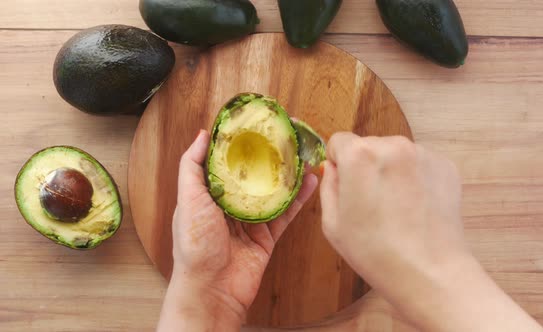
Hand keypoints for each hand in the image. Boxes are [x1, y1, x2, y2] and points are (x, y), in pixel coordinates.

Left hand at [158, 130, 317, 331]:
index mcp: (208, 194)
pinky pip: (285, 214)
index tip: (255, 125)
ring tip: (304, 156)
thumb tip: (202, 134)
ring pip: (273, 192)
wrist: (212, 290)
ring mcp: (250, 221)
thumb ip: (192, 166)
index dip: (240, 143)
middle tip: (286, 137)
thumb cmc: (194, 245)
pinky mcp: (267, 237)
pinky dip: (299, 199)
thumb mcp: (188, 199)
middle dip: (269, 157)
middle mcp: (229, 205)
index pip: (225, 162)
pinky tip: (310, 182)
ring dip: (289, 175)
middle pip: (253, 175)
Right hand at [321, 134, 466, 296]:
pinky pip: (419, 164)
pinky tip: (416, 208)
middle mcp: (393, 144)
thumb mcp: (332, 223)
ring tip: (397, 208)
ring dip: (392, 172)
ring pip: (396, 154)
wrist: (429, 271)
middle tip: (372, 203)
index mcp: (359, 155)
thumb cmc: (376, 252)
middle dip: (367, 167)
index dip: (339, 164)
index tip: (347, 187)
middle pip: (369, 145)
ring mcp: (423, 154)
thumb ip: (328, 185)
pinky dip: (415, 179)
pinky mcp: (445, 165)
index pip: (339, 141)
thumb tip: (334, 167)